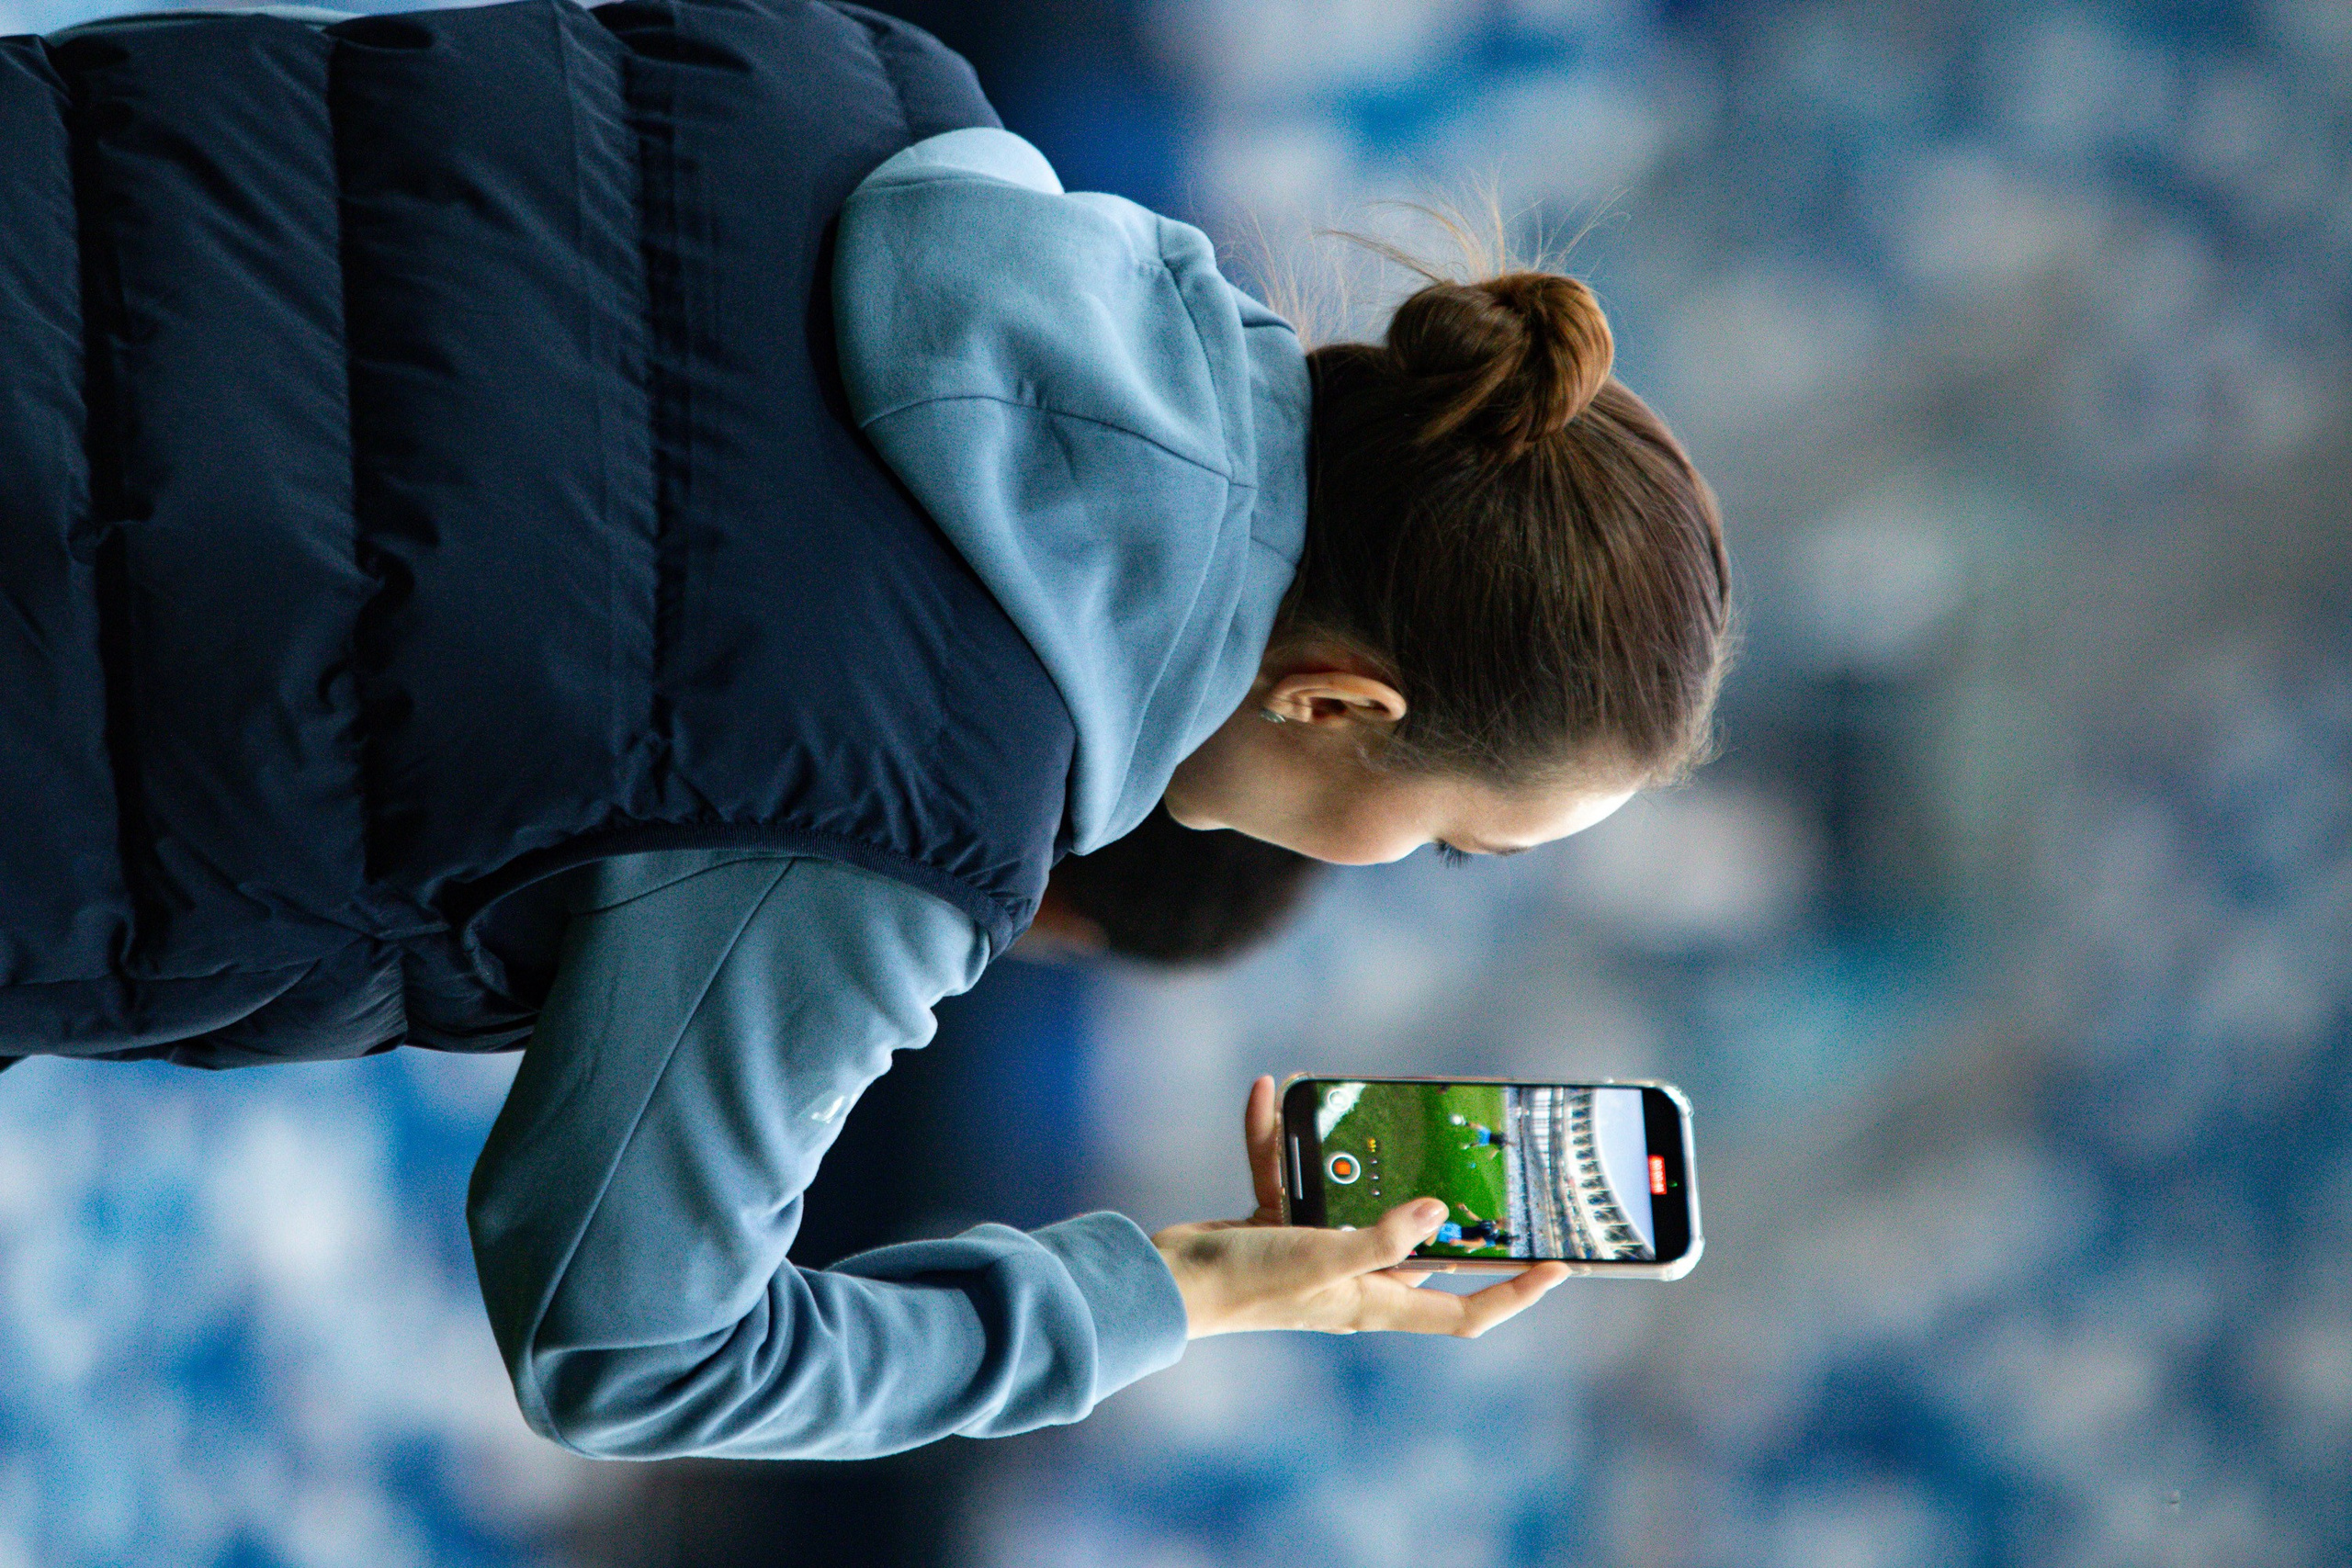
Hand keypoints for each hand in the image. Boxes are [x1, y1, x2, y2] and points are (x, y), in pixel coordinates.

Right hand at [1151, 1076, 1570, 1338]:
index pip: (1464, 1311)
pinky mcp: (1273, 1223)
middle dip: (1447, 1206)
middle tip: (1482, 1164)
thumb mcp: (1322, 1258)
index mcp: (1373, 1300)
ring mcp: (1313, 1249)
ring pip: (1351, 1196)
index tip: (1559, 1263)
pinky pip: (1287, 1172)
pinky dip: (1278, 1136)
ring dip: (1348, 1153)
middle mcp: (1351, 1277)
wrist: (1164, 1282)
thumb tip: (1438, 1213)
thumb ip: (1381, 1238)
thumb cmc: (1244, 1284)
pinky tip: (1273, 1093)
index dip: (1515, 1293)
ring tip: (1359, 1106)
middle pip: (1419, 1247)